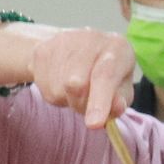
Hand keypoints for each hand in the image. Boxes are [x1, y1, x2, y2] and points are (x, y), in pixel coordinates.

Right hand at [18, 24, 137, 128]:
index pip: (105, 75)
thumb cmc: (107, 72)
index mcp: (117, 47)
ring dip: (69, 100)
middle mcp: (90, 39)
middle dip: (82, 104)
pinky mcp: (42, 51)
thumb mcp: (122, 86)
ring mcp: (62, 43)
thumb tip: (115, 108)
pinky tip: (63, 82)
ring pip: (59, 91)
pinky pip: (46, 90)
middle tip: (89, 104)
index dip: (100, 101)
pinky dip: (57, 96)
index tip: (94, 124)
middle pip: (77, 85)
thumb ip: (120, 100)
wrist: (76, 47)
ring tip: (77, 89)